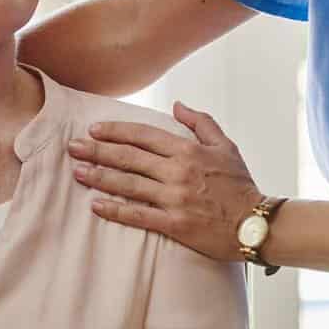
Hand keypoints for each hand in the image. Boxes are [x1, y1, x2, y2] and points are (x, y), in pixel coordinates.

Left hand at [67, 102, 263, 261]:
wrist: (255, 223)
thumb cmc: (240, 184)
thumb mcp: (226, 145)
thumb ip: (201, 122)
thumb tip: (177, 105)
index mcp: (188, 150)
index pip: (144, 135)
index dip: (116, 131)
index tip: (94, 129)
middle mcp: (177, 171)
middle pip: (129, 158)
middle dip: (97, 151)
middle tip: (73, 147)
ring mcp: (174, 198)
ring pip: (128, 184)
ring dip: (100, 177)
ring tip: (77, 172)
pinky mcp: (174, 224)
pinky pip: (138, 215)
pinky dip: (115, 209)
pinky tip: (95, 205)